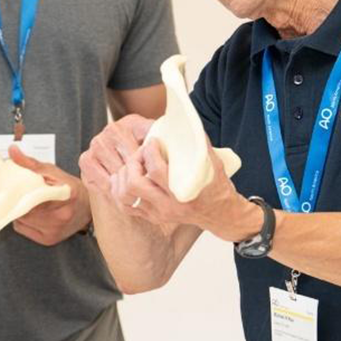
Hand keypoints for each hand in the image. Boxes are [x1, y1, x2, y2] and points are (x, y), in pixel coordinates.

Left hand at [5, 145, 91, 245]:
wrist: (87, 209)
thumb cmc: (70, 188)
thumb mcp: (53, 171)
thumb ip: (31, 163)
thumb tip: (12, 151)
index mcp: (66, 195)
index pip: (33, 194)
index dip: (18, 191)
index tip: (7, 186)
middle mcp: (62, 215)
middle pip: (24, 208)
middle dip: (16, 199)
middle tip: (15, 192)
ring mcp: (55, 230)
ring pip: (20, 218)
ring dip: (18, 210)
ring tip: (27, 202)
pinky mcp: (48, 240)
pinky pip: (22, 228)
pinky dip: (22, 220)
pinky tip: (31, 214)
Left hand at [88, 120, 256, 243]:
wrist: (221, 213)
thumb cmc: (217, 187)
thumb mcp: (214, 165)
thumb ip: (200, 146)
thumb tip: (187, 123)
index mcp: (184, 193)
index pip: (156, 171)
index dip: (150, 151)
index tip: (153, 141)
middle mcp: (168, 206)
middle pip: (134, 184)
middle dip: (133, 163)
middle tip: (141, 152)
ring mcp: (158, 213)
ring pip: (125, 196)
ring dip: (124, 176)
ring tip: (133, 165)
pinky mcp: (152, 217)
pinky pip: (125, 206)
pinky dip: (120, 191)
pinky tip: (127, 179)